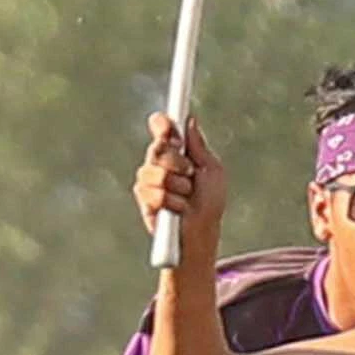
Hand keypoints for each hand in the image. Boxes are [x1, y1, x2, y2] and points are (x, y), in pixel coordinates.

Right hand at [134, 113, 224, 246]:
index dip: (163, 124)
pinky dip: (171, 201)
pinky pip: (153, 193)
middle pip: (157, 148)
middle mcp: (160, 163)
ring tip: (186, 197)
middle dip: (175, 160)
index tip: (169, 126)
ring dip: (176, 185)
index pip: (163, 130)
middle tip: (189, 173)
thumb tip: (190, 121)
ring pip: (153, 171)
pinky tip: (177, 209)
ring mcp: (149, 181)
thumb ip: (198, 147)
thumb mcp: (211, 170)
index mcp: (177, 152)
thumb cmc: (210, 203)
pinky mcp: (144, 200)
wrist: (202, 232)